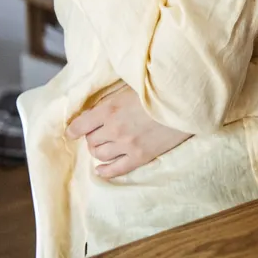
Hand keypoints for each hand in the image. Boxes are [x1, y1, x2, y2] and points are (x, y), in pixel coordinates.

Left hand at [66, 85, 191, 178]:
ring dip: (98, 151)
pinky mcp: (141, 156)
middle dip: (91, 137)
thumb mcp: (132, 86)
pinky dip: (105, 171)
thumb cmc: (161, 89)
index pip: (81, 124)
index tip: (72, 131)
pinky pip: (117, 169)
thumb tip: (98, 107)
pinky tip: (100, 170)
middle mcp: (114, 129)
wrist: (186, 102)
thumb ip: (114, 98)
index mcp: (109, 109)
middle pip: (91, 140)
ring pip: (100, 155)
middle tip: (98, 133)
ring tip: (103, 146)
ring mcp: (127, 145)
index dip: (74, 129)